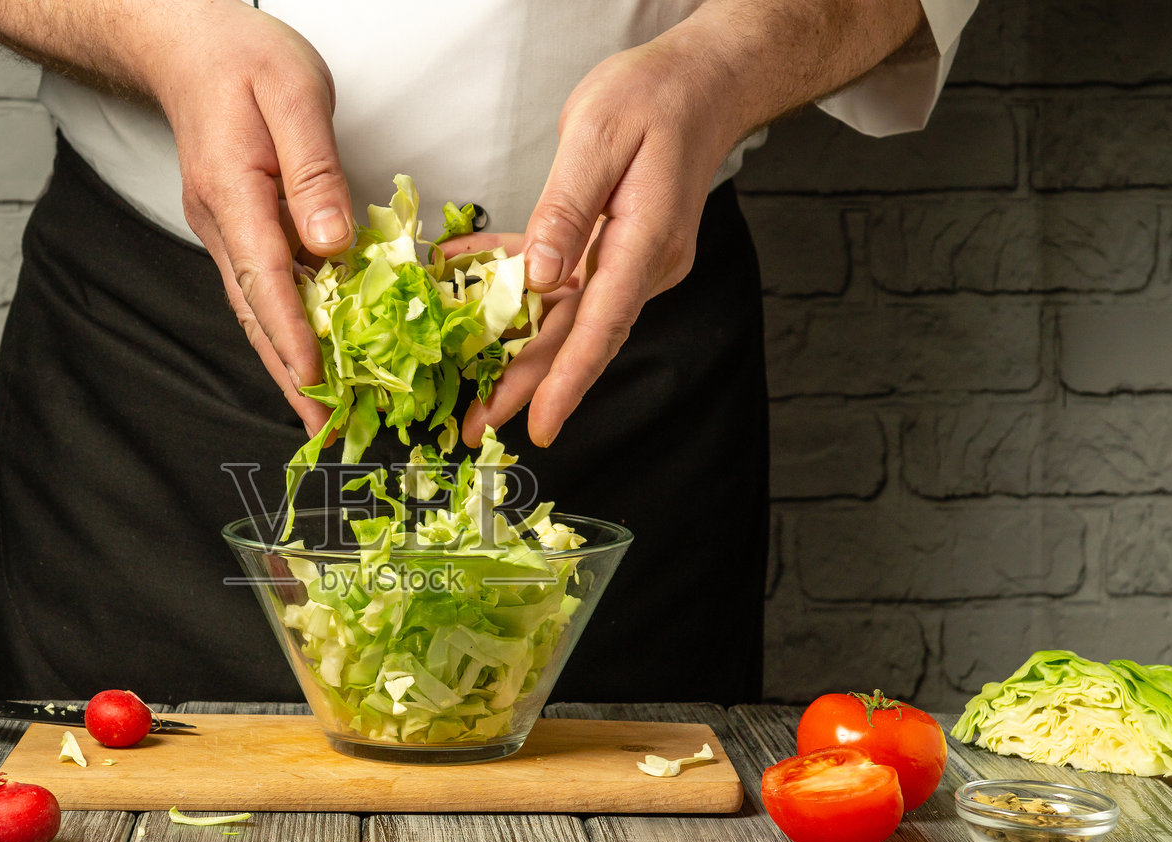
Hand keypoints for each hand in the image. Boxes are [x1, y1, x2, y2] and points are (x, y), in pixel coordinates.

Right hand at [142, 1, 354, 435]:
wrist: (186, 46)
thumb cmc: (241, 59)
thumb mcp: (293, 95)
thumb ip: (313, 170)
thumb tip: (331, 242)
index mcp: (233, 191)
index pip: (267, 276)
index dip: (293, 334)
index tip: (317, 380)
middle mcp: (219, 223)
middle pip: (255, 312)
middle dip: (289, 374)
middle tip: (322, 426)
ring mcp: (222, 231)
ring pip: (253, 309)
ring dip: (284, 362)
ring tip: (318, 411)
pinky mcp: (234, 229)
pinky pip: (259, 289)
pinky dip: (282, 329)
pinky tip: (307, 356)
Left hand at [480, 39, 745, 446]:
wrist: (701, 83)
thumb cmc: (655, 96)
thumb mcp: (598, 134)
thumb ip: (565, 208)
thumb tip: (540, 276)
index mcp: (645, 241)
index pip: (602, 324)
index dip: (568, 380)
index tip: (541, 423)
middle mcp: (642, 264)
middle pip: (578, 336)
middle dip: (528, 386)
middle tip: (479, 426)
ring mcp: (629, 262)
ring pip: (566, 317)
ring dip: (517, 350)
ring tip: (473, 390)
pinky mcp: (613, 252)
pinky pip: (561, 282)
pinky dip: (516, 288)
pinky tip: (470, 287)